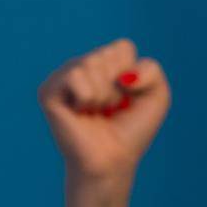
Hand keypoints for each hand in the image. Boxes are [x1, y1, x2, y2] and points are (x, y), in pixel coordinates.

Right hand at [38, 38, 170, 183]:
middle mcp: (81, 66)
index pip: (123, 47)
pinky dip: (88, 97)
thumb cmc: (132, 129)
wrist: (113, 159)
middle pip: (108, 54)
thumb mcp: (157, 96)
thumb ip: (151, 70)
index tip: (128, 97)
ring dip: (105, 94)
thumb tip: (123, 76)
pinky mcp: (48, 91)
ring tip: (97, 111)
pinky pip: (75, 76)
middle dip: (119, 86)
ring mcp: (62, 77)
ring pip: (91, 63)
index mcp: (104, 63)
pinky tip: (82, 112)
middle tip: (111, 107)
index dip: (134, 75)